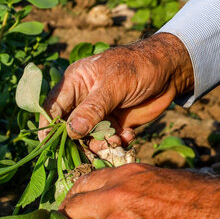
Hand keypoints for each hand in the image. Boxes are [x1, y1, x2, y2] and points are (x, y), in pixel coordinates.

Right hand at [39, 33, 193, 150]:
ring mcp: (98, 114)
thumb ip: (92, 109)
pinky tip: (127, 136)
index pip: (52, 108)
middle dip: (76, 142)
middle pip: (67, 128)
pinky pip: (106, 141)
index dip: (48, 126)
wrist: (171, 70)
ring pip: (87, 139)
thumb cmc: (138, 67)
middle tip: (86, 151)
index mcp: (75, 84)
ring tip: (115, 139)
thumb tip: (71, 131)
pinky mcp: (114, 124)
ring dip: (99, 144)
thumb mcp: (113, 85)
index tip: (48, 144)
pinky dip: (115, 143)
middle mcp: (82, 100)